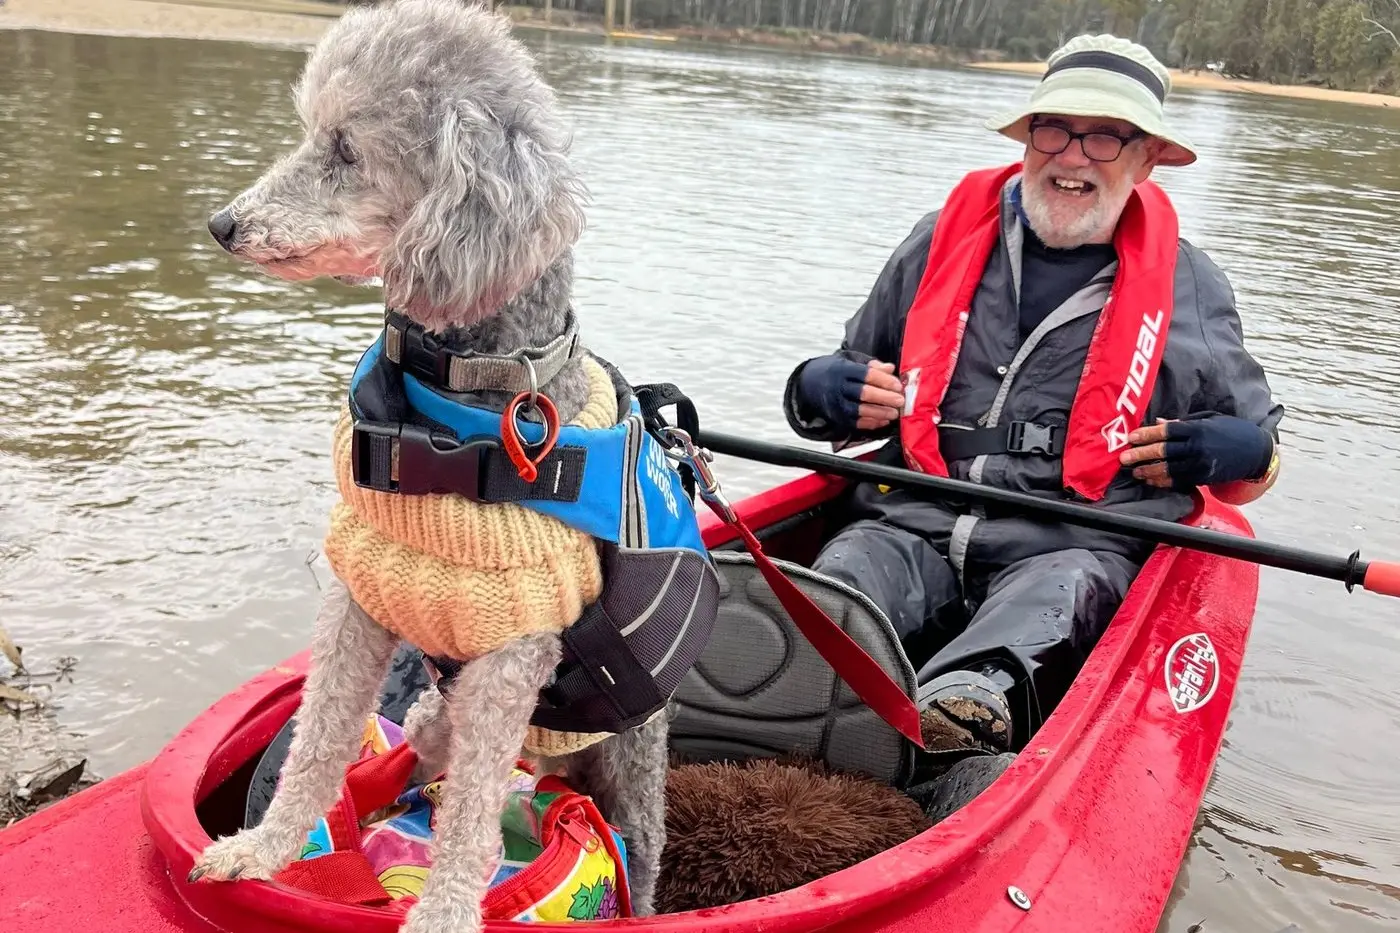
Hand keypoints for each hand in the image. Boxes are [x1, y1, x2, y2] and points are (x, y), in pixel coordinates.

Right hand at [796, 356, 904, 432]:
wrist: (810, 384)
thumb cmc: (836, 371)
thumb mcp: (851, 361)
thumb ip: (872, 365)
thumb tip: (890, 368)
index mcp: (843, 370)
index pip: (866, 374)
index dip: (884, 380)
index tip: (898, 385)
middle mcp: (838, 387)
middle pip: (864, 393)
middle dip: (884, 398)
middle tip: (900, 400)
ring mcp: (837, 404)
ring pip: (860, 410)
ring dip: (880, 412)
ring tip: (894, 413)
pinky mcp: (837, 418)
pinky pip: (856, 423)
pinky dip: (871, 423)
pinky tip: (883, 421)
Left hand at [1119, 412, 1273, 489]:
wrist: (1256, 452)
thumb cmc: (1230, 430)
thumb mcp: (1208, 419)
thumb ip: (1182, 422)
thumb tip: (1157, 423)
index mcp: (1198, 428)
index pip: (1167, 431)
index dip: (1147, 434)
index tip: (1131, 437)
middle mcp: (1198, 446)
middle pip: (1164, 451)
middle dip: (1142, 454)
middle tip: (1124, 458)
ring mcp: (1201, 464)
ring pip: (1169, 469)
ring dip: (1149, 471)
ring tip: (1135, 472)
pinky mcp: (1204, 477)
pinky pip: (1179, 480)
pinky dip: (1163, 481)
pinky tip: (1151, 480)